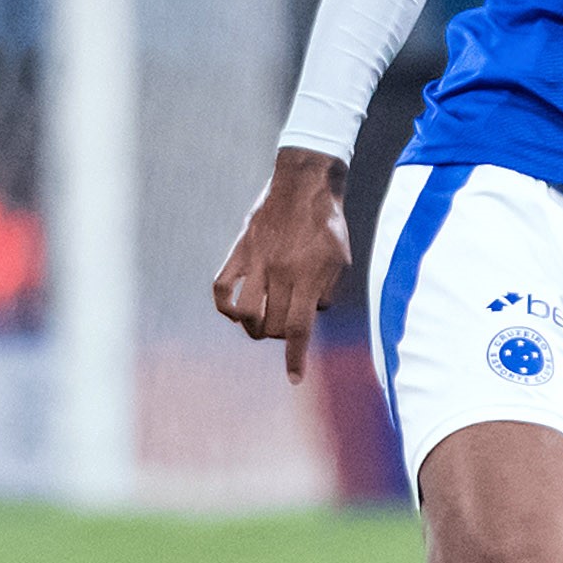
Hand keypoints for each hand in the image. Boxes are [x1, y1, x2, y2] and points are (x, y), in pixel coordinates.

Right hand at [212, 146, 350, 383]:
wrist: (305, 183)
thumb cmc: (328, 223)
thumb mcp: (341, 260)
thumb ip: (327, 293)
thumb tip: (310, 314)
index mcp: (308, 276)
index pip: (298, 328)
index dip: (295, 358)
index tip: (294, 379)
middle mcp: (281, 272)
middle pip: (271, 325)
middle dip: (277, 336)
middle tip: (284, 324)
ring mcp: (257, 261)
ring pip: (245, 313)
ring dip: (252, 328)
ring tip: (259, 324)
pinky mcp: (240, 251)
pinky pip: (221, 288)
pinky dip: (225, 307)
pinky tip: (234, 312)